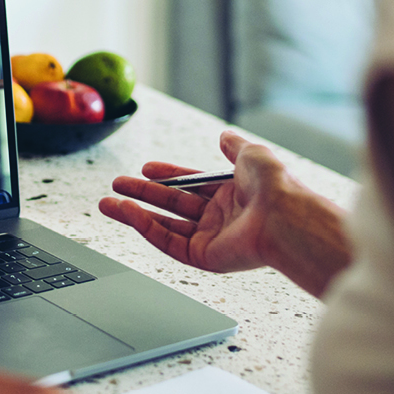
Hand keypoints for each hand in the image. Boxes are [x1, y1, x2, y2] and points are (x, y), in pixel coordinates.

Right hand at [98, 130, 290, 273]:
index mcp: (231, 194)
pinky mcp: (204, 257)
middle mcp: (220, 217)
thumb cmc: (275, 186)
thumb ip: (235, 146)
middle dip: (142, 194)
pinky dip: (147, 228)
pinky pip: (169, 242)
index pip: (191, 184)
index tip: (146, 168)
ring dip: (135, 214)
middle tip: (117, 185)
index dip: (167, 176)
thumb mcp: (252, 154)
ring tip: (109, 203)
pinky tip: (130, 213)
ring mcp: (211, 238)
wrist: (284, 215)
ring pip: (164, 226)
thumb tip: (224, 136)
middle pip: (172, 205)